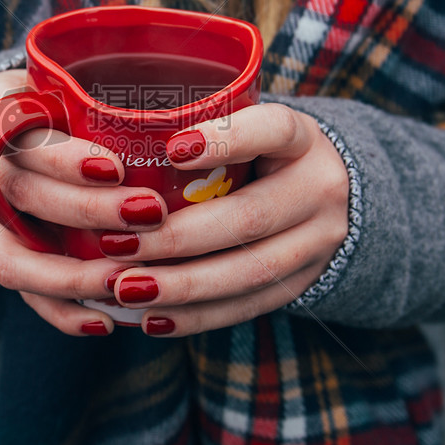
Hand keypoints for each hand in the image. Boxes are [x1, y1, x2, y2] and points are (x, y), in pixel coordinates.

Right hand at [0, 70, 165, 336]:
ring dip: (75, 276)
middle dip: (87, 211)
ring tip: (130, 283)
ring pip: (14, 255)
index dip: (64, 158)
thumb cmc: (48, 103)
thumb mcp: (60, 84)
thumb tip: (192, 121)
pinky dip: (60, 310)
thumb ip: (100, 100)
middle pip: (22, 193)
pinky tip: (104, 321)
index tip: (117, 168)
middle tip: (149, 216)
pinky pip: (18, 289)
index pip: (20, 133)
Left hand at [102, 103, 349, 336]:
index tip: (172, 150)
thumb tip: (112, 137)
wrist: (332, 193)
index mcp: (302, 139)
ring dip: (182, 286)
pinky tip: (152, 319)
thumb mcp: (249, 125)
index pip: (274, 130)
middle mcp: (319, 189)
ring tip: (126, 288)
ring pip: (250, 272)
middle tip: (116, 245)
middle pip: (249, 218)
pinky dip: (197, 316)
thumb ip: (201, 128)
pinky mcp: (303, 283)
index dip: (226, 140)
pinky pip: (248, 305)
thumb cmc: (262, 151)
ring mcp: (318, 242)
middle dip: (177, 237)